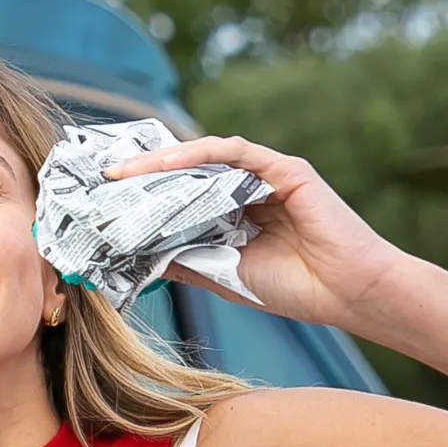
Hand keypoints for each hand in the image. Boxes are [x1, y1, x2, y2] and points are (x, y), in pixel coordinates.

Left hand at [109, 135, 409, 329]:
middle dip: (140, 173)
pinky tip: (165, 164)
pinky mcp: (285, 169)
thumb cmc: (296, 289)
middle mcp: (247, 188)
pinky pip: (233, 151)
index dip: (142, 193)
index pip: (180, 194)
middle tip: (98, 179)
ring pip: (203, 157)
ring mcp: (266, 176)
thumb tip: (134, 254)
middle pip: (185, 171)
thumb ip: (184, 258)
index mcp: (232, 213)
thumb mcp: (222, 275)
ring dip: (158, 163)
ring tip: (120, 173)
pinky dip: (197, 154)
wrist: (349, 295)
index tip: (101, 200)